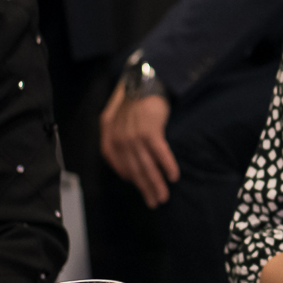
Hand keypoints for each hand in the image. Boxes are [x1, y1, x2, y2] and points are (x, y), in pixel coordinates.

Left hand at [99, 85, 177, 206]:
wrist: (142, 79)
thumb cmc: (133, 99)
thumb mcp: (115, 118)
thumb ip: (116, 138)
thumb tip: (126, 163)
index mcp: (109, 137)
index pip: (120, 166)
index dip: (132, 180)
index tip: (143, 189)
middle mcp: (119, 139)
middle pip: (134, 170)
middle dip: (145, 188)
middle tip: (154, 202)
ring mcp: (133, 136)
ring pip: (146, 166)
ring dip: (156, 184)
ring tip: (164, 196)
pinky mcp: (149, 130)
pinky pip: (160, 153)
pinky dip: (167, 165)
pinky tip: (174, 176)